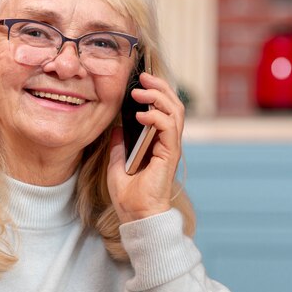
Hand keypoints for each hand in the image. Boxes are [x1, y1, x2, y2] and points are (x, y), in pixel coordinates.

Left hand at [108, 71, 183, 222]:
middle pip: (173, 105)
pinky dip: (156, 117)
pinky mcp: (169, 154)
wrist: (135, 214)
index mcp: (157, 142)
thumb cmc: (128, 194)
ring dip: (158, 97)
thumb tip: (116, 128)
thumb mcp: (116, 163)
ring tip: (139, 92)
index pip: (163, 109)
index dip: (154, 92)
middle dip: (159, 87)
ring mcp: (170, 147)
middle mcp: (167, 142)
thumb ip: (119, 145)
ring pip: (175, 111)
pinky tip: (141, 115)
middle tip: (142, 76)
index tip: (138, 81)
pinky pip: (168, 127)